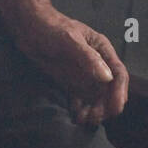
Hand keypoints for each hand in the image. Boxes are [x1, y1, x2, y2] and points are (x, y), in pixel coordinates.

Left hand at [12, 8, 128, 126]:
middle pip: (109, 90)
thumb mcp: (70, 41)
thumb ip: (89, 58)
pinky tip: (75, 116)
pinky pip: (81, 99)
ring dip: (94, 110)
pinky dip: (81, 109)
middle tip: (95, 117)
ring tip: (83, 120)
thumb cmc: (50, 28)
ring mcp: (84, 74)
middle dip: (106, 106)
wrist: (28, 29)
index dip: (119, 92)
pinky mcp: (71, 82)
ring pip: (96, 98)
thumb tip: (107, 78)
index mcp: (102, 50)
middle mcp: (97, 64)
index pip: (118, 73)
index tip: (115, 108)